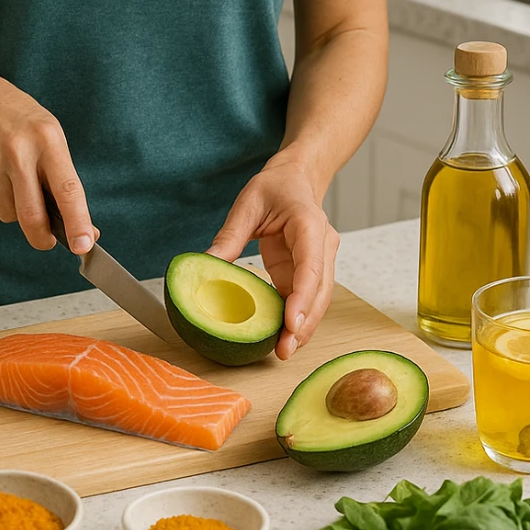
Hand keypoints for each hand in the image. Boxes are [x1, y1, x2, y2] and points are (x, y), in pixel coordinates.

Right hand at [0, 67, 98, 254]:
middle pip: (31, 215)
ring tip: (12, 180)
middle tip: (46, 240)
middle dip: (41, 237)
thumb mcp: (50, 136)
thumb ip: (63, 179)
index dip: (77, 222)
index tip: (84, 245)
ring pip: (7, 215)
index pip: (67, 190)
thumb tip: (84, 229)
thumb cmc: (20, 120)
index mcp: (48, 140)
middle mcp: (18, 150)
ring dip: (14, 210)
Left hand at [205, 151, 338, 358]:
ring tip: (283, 351)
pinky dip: (296, 318)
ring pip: (317, 300)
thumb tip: (206, 266)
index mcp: (309, 225)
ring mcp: (320, 260)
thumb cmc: (276, 187)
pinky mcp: (308, 272)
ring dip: (303, 326)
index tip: (291, 323)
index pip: (311, 266)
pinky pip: (305, 298)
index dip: (302, 297)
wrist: (296, 178)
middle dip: (304, 323)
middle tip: (284, 350)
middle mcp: (322, 245)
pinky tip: (282, 338)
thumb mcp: (247, 205)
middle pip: (319, 291)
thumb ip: (230, 236)